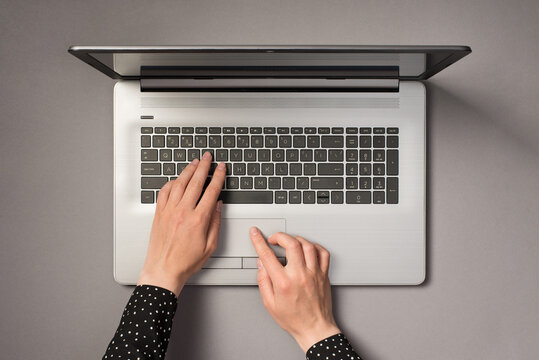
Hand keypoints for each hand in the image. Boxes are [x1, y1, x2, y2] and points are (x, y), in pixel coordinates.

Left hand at [137, 152, 225, 295]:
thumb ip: (216, 223)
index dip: (218, 177)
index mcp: (198, 220)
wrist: (163, 270)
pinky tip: (177, 179)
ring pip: (179, 183)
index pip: (211, 191)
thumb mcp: (210, 246)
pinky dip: (171, 182)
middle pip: (196, 182)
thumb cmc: (186, 262)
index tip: (221, 168)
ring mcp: (169, 211)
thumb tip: (218, 206)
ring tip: (195, 162)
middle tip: (208, 157)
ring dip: (188, 170)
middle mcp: (183, 212)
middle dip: (204, 167)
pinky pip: (164, 192)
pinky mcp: (159, 213)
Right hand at [250, 228, 340, 351]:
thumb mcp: (270, 303)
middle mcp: (300, 275)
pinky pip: (323, 253)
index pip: (268, 255)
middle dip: (280, 236)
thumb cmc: (294, 319)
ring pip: (307, 245)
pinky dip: (314, 246)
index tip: (255, 233)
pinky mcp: (324, 275)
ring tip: (289, 242)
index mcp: (284, 283)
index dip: (259, 241)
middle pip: (291, 243)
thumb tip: (261, 264)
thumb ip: (263, 281)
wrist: (315, 329)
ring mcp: (314, 274)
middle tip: (274, 239)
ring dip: (296, 239)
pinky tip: (307, 249)